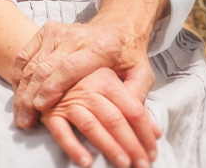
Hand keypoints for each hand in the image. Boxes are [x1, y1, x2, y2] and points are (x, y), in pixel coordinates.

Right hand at [13, 21, 153, 132]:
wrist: (119, 24)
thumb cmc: (128, 54)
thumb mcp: (142, 73)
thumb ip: (136, 94)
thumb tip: (127, 118)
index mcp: (102, 47)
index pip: (70, 67)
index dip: (53, 87)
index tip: (41, 107)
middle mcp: (77, 36)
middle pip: (47, 66)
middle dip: (32, 95)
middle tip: (25, 120)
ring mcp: (60, 31)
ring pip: (33, 61)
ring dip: (23, 89)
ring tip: (20, 113)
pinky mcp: (48, 29)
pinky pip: (26, 53)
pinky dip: (19, 73)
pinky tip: (18, 92)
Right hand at [40, 66, 161, 167]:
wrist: (64, 48)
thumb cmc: (99, 61)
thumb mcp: (127, 70)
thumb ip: (141, 100)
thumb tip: (154, 132)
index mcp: (107, 77)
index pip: (133, 109)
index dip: (145, 133)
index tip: (152, 151)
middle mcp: (88, 86)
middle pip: (114, 120)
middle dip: (131, 145)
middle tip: (141, 164)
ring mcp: (68, 98)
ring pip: (92, 126)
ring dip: (108, 148)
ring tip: (123, 164)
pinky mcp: (50, 110)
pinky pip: (61, 132)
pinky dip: (73, 148)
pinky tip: (87, 161)